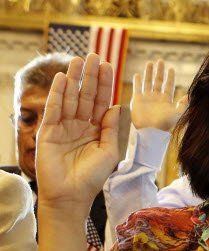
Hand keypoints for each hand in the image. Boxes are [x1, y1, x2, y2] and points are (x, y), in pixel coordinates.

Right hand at [35, 54, 121, 210]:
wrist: (71, 195)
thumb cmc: (93, 177)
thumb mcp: (109, 151)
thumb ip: (111, 128)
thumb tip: (117, 105)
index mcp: (96, 129)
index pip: (102, 101)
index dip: (105, 84)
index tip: (109, 66)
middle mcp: (80, 125)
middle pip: (87, 95)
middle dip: (91, 76)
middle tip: (95, 55)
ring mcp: (64, 127)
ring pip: (71, 98)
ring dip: (75, 79)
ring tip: (79, 60)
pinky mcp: (49, 131)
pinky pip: (55, 108)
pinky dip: (59, 93)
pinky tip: (64, 78)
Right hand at [130, 60, 184, 130]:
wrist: (151, 131)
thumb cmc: (166, 124)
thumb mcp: (178, 113)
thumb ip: (184, 104)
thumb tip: (190, 95)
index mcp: (166, 100)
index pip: (169, 85)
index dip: (170, 77)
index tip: (172, 68)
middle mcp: (156, 98)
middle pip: (158, 81)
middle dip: (160, 71)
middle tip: (161, 60)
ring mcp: (146, 98)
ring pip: (148, 82)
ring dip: (148, 73)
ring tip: (150, 63)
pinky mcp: (137, 100)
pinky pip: (137, 88)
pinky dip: (137, 81)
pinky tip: (137, 74)